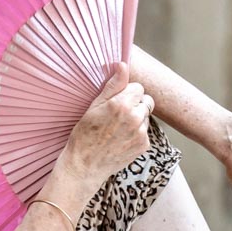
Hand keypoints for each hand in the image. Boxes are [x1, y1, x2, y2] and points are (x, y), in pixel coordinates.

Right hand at [59, 63, 153, 189]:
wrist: (85, 165)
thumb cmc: (85, 134)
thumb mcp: (95, 106)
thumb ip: (113, 85)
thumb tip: (123, 65)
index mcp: (121, 104)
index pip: (138, 87)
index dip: (127, 93)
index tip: (116, 101)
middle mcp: (135, 117)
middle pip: (146, 100)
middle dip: (135, 104)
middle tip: (118, 115)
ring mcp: (141, 132)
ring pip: (146, 116)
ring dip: (137, 119)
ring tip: (118, 129)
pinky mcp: (144, 145)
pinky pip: (145, 131)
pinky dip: (136, 133)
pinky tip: (121, 139)